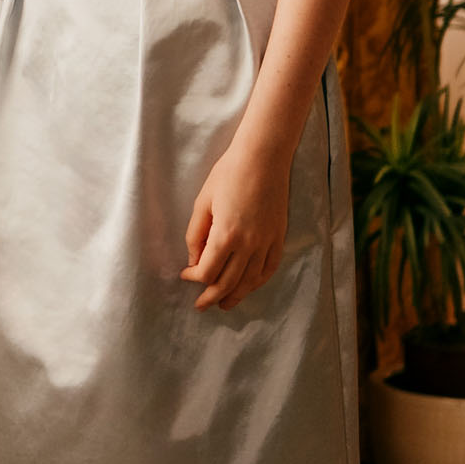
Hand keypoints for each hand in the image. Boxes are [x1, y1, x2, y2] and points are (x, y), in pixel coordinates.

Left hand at [181, 141, 289, 310]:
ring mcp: (267, 242)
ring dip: (235, 296)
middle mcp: (249, 244)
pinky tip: (248, 287)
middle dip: (211, 297)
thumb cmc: (229, 174)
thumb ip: (196, 234)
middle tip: (200, 305)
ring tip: (223, 305)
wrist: (264, 157)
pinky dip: (257, 282)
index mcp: (226, 235)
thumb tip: (194, 259)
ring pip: (250, 281)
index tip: (185, 275)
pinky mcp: (278, 237)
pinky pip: (269, 268)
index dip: (194, 278)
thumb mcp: (202, 202)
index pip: (207, 271)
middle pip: (228, 283)